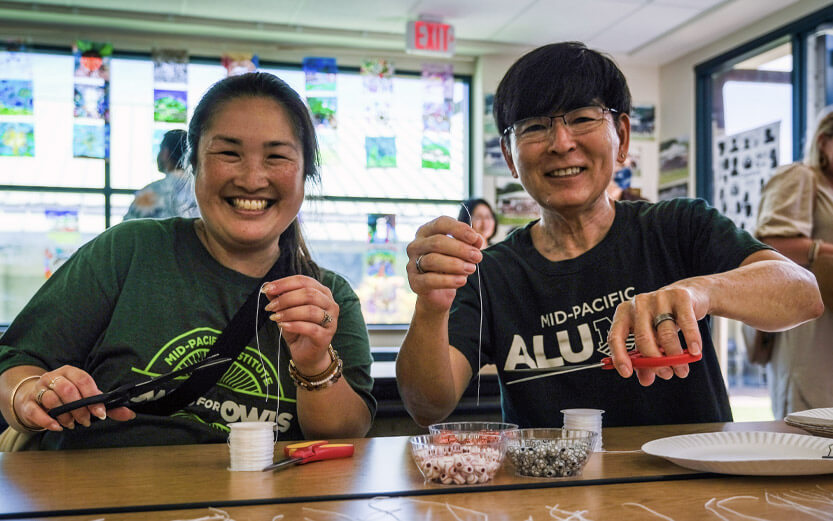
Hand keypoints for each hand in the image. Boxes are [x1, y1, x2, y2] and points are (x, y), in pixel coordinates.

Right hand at [16, 366, 134, 430]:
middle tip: (86, 421)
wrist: (33, 397)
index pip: (83, 380)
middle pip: (67, 389)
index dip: (93, 397)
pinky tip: (57, 427)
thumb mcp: (85, 397)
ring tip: (72, 424)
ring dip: (65, 415)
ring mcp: (38, 389)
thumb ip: (106, 406)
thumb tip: (130, 414)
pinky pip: (35, 411)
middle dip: (79, 408)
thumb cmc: (65, 396)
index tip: (101, 413)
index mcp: (70, 371)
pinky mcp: (27, 403)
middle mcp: (53, 377)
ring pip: (51, 400)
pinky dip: (47, 421)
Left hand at [262, 275, 337, 374]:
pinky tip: (283, 326)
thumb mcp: (286, 311)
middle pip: (309, 294)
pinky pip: (311, 328)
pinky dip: (294, 325)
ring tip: (274, 317)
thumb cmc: (298, 329)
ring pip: (310, 310)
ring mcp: (331, 320)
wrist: (308, 355)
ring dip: (289, 312)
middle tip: (270, 307)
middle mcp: (330, 304)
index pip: (304, 281)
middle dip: (285, 298)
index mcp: (322, 292)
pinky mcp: (326, 336)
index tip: (267, 288)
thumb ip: (279, 298)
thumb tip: (267, 286)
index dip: (284, 283)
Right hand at [406, 216, 483, 311]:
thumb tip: (477, 240)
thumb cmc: (450, 266)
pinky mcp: (414, 282)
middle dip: (460, 249)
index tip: (474, 238)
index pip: (441, 223)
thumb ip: (470, 244)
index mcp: (426, 232)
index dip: (459, 229)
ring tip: (471, 269)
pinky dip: (448, 280)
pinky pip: (430, 280)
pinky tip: (462, 280)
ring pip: (432, 260)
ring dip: (455, 264)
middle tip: (477, 257)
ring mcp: (412, 264)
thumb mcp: (462, 252)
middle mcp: (416, 245)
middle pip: (437, 241)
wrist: (439, 293)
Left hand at [607, 284, 706, 385]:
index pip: (616, 336)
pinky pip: (686, 323)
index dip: (619, 356)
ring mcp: (659, 298)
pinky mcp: (680, 296)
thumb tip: (645, 380)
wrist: (689, 296)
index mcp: (624, 313)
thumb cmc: (663, 320)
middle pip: (643, 339)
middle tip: (666, 374)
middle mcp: (638, 304)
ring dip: (675, 357)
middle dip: (655, 362)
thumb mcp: (651, 338)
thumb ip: (645, 360)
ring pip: (665, 334)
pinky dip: (691, 340)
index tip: (626, 373)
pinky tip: (694, 352)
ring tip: (681, 370)